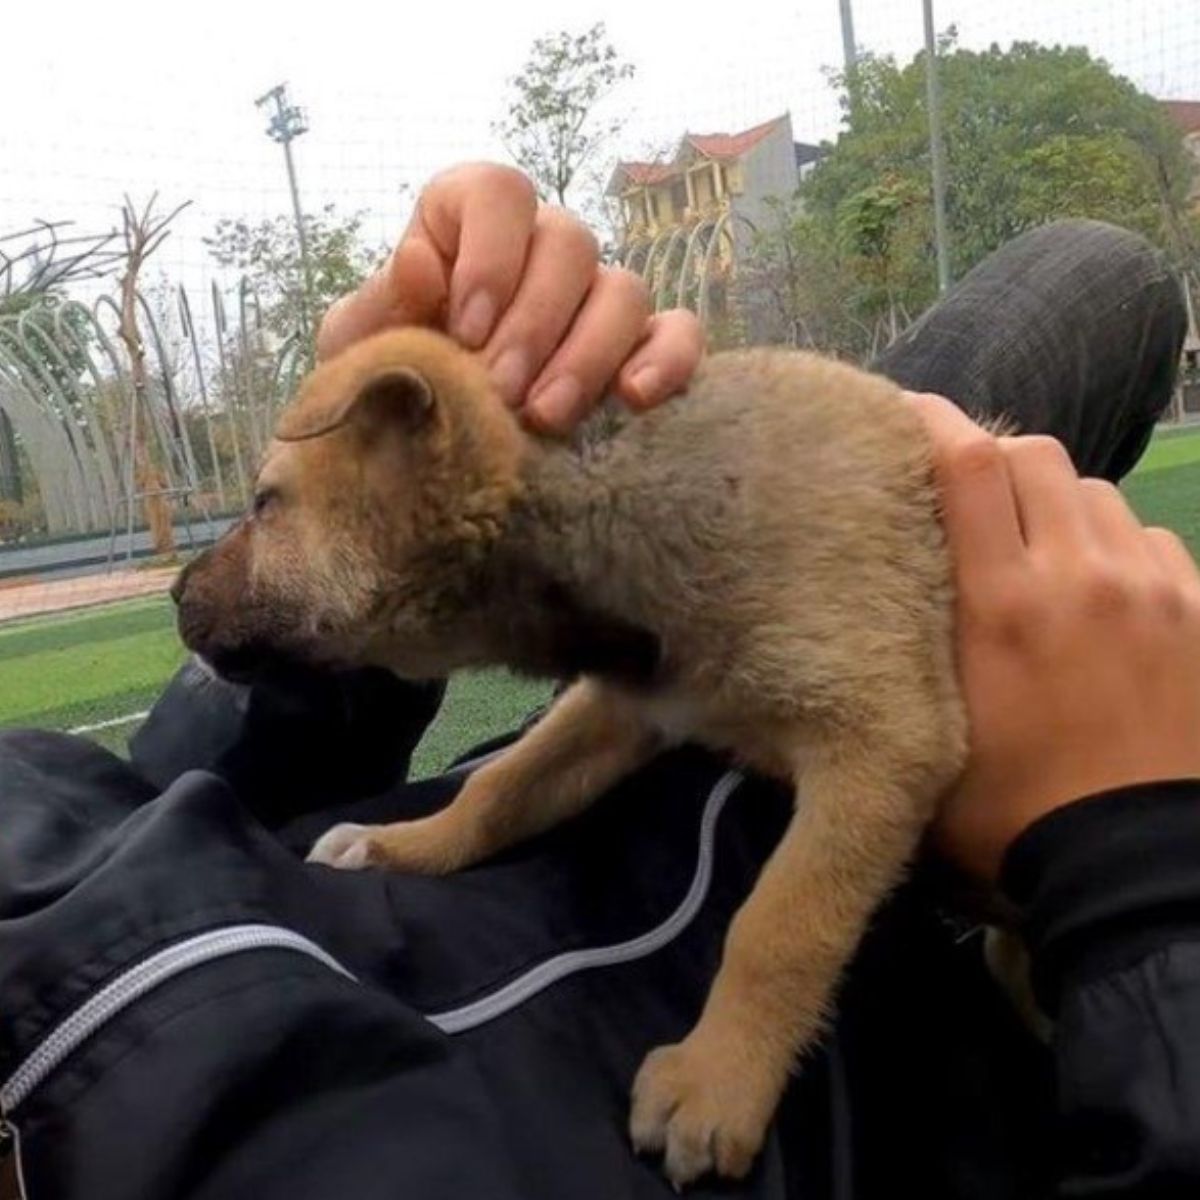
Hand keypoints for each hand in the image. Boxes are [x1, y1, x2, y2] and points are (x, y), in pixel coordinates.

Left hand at [317, 163, 704, 433]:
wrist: (424, 435)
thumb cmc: (391, 373)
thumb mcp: (363, 342)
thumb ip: (382, 303)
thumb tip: (418, 262)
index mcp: (471, 218)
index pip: (501, 192)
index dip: (490, 255)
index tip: (465, 328)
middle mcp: (543, 245)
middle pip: (570, 244)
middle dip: (535, 324)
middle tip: (500, 391)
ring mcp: (597, 294)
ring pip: (625, 290)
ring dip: (587, 355)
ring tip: (545, 416)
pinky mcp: (639, 346)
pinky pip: (678, 333)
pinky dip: (667, 360)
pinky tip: (634, 399)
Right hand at [908, 392, 1199, 881]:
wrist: (1133, 865)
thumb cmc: (1008, 814)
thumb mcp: (925, 738)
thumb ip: (907, 657)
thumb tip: (879, 604)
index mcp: (1002, 604)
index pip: (967, 467)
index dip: (932, 422)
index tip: (903, 412)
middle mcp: (1078, 574)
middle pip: (1035, 455)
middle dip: (994, 456)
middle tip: (968, 491)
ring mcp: (1150, 589)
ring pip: (1094, 492)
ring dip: (1055, 502)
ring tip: (1036, 545)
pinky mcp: (1196, 612)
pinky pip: (1149, 539)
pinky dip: (1113, 544)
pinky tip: (1100, 586)